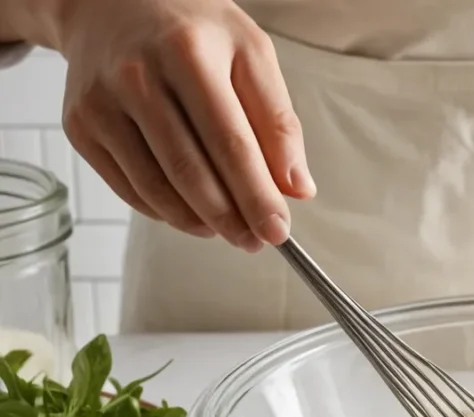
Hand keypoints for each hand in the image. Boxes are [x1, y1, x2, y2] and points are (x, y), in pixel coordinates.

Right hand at [55, 0, 314, 249]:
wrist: (113, 3)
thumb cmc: (193, 30)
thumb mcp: (251, 54)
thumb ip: (278, 121)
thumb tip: (296, 188)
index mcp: (187, 52)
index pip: (230, 143)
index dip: (256, 196)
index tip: (278, 231)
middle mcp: (137, 77)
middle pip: (191, 172)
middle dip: (231, 219)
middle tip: (255, 241)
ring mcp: (101, 104)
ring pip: (157, 189)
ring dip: (200, 222)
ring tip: (229, 230)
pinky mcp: (81, 126)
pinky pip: (130, 189)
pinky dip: (166, 212)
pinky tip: (193, 212)